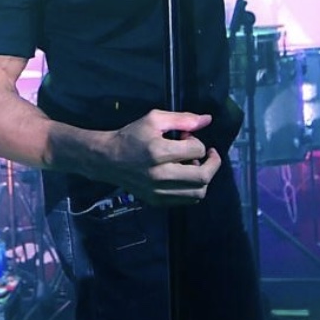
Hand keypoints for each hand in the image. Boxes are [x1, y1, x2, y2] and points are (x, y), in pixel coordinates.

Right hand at [104, 109, 221, 205]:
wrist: (107, 159)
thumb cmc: (131, 136)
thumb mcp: (154, 119)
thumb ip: (183, 119)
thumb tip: (207, 120)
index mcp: (158, 152)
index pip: (196, 150)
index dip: (198, 141)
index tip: (188, 137)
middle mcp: (159, 175)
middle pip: (203, 176)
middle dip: (212, 163)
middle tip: (208, 154)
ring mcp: (158, 191)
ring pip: (198, 192)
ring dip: (203, 178)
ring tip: (194, 166)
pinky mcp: (156, 201)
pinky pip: (187, 200)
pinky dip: (193, 189)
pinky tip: (186, 177)